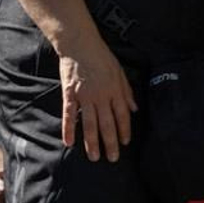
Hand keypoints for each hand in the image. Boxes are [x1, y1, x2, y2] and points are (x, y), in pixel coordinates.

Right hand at [56, 33, 136, 161]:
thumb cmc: (102, 57)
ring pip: (89, 123)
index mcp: (115, 90)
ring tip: (95, 157)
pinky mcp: (70, 94)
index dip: (124, 130)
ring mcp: (85, 96)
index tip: (125, 143)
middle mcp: (101, 95)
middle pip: (107, 123)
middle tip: (112, 158)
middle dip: (110, 142)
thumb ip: (127, 92)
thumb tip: (135, 109)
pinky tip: (69, 143)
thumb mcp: (120, 72)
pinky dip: (68, 129)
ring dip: (92, 142)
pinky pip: (69, 115)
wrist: (80, 44)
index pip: (122, 115)